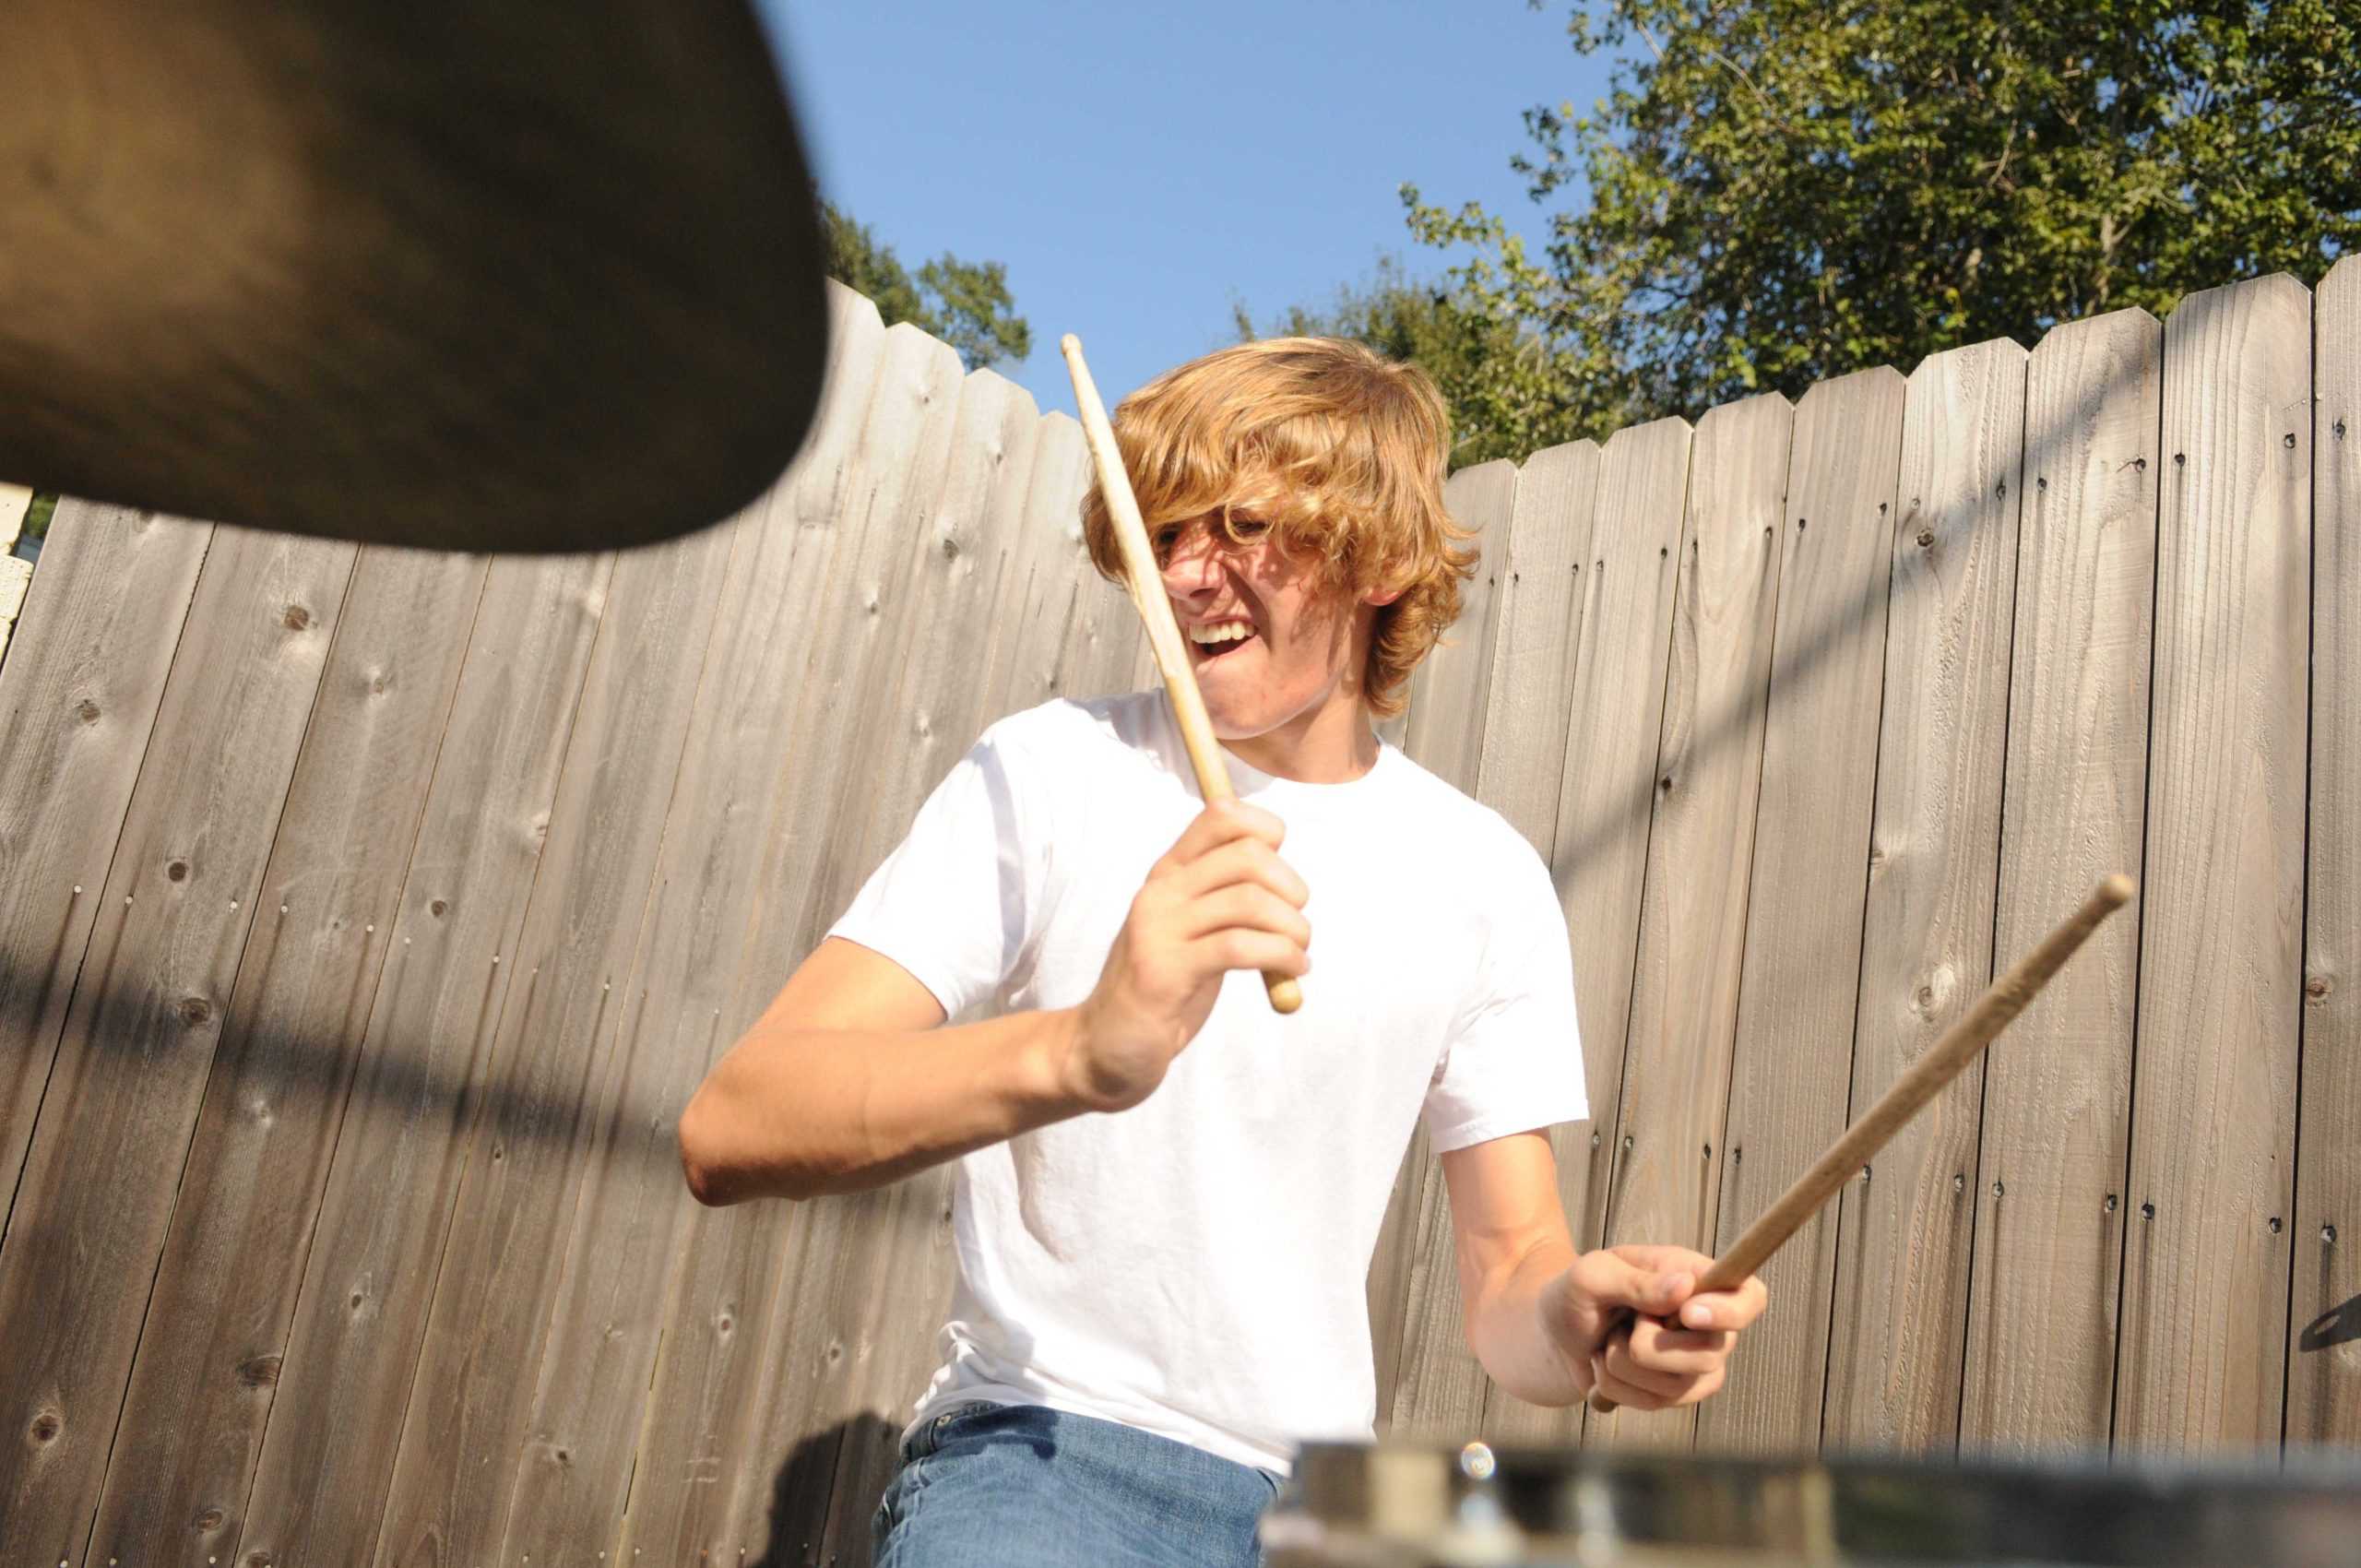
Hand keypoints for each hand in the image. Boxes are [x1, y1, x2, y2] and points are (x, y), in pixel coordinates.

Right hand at [1064, 800, 1309, 1111]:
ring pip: (1250, 901)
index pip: (1221, 815)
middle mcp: (1161, 891)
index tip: (1281, 877)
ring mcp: (1159, 929)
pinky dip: (1281, 956)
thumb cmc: (1164, 989)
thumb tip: (1288, 881)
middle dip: (1291, 887)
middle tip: (1297, 925)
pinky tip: (1291, 971)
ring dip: (1293, 929)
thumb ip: (1225, 900)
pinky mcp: (1166, 971)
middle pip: (1247, 854)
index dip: (1266, 831)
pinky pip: (1240, 946)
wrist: (1105, 1047)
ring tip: (1298, 954)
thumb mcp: (1192, 932)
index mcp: (1168, 874)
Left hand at [1539, 1244, 1765, 1410]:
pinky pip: (1653, 1404)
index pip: (1750, 1297)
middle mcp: (1708, 1324)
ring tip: (1608, 1342)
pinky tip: (1606, 1365)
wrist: (1552, 1334)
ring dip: (1623, 1365)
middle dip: (1647, 1346)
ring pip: (1677, 1385)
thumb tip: (1686, 1288)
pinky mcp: (1675, 1394)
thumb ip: (1636, 1281)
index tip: (1687, 1314)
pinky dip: (1615, 1386)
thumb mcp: (1593, 1276)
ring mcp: (1695, 1363)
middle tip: (1621, 1324)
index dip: (1730, 1312)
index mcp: (1696, 1279)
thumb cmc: (1577, 1293)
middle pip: (1708, 1354)